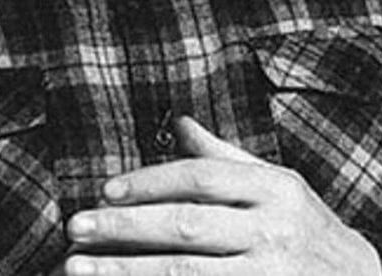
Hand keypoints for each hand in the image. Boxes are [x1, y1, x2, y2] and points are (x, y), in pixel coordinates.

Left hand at [62, 116, 381, 274]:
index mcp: (275, 187)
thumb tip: (177, 122)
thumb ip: (224, 158)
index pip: (199, 178)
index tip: (104, 189)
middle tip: (74, 227)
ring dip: (126, 272)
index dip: (148, 181)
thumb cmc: (307, 228)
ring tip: (78, 269)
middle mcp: (274, 230)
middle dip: (123, 228)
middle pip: (185, 226)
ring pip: (185, 275)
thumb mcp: (277, 183)